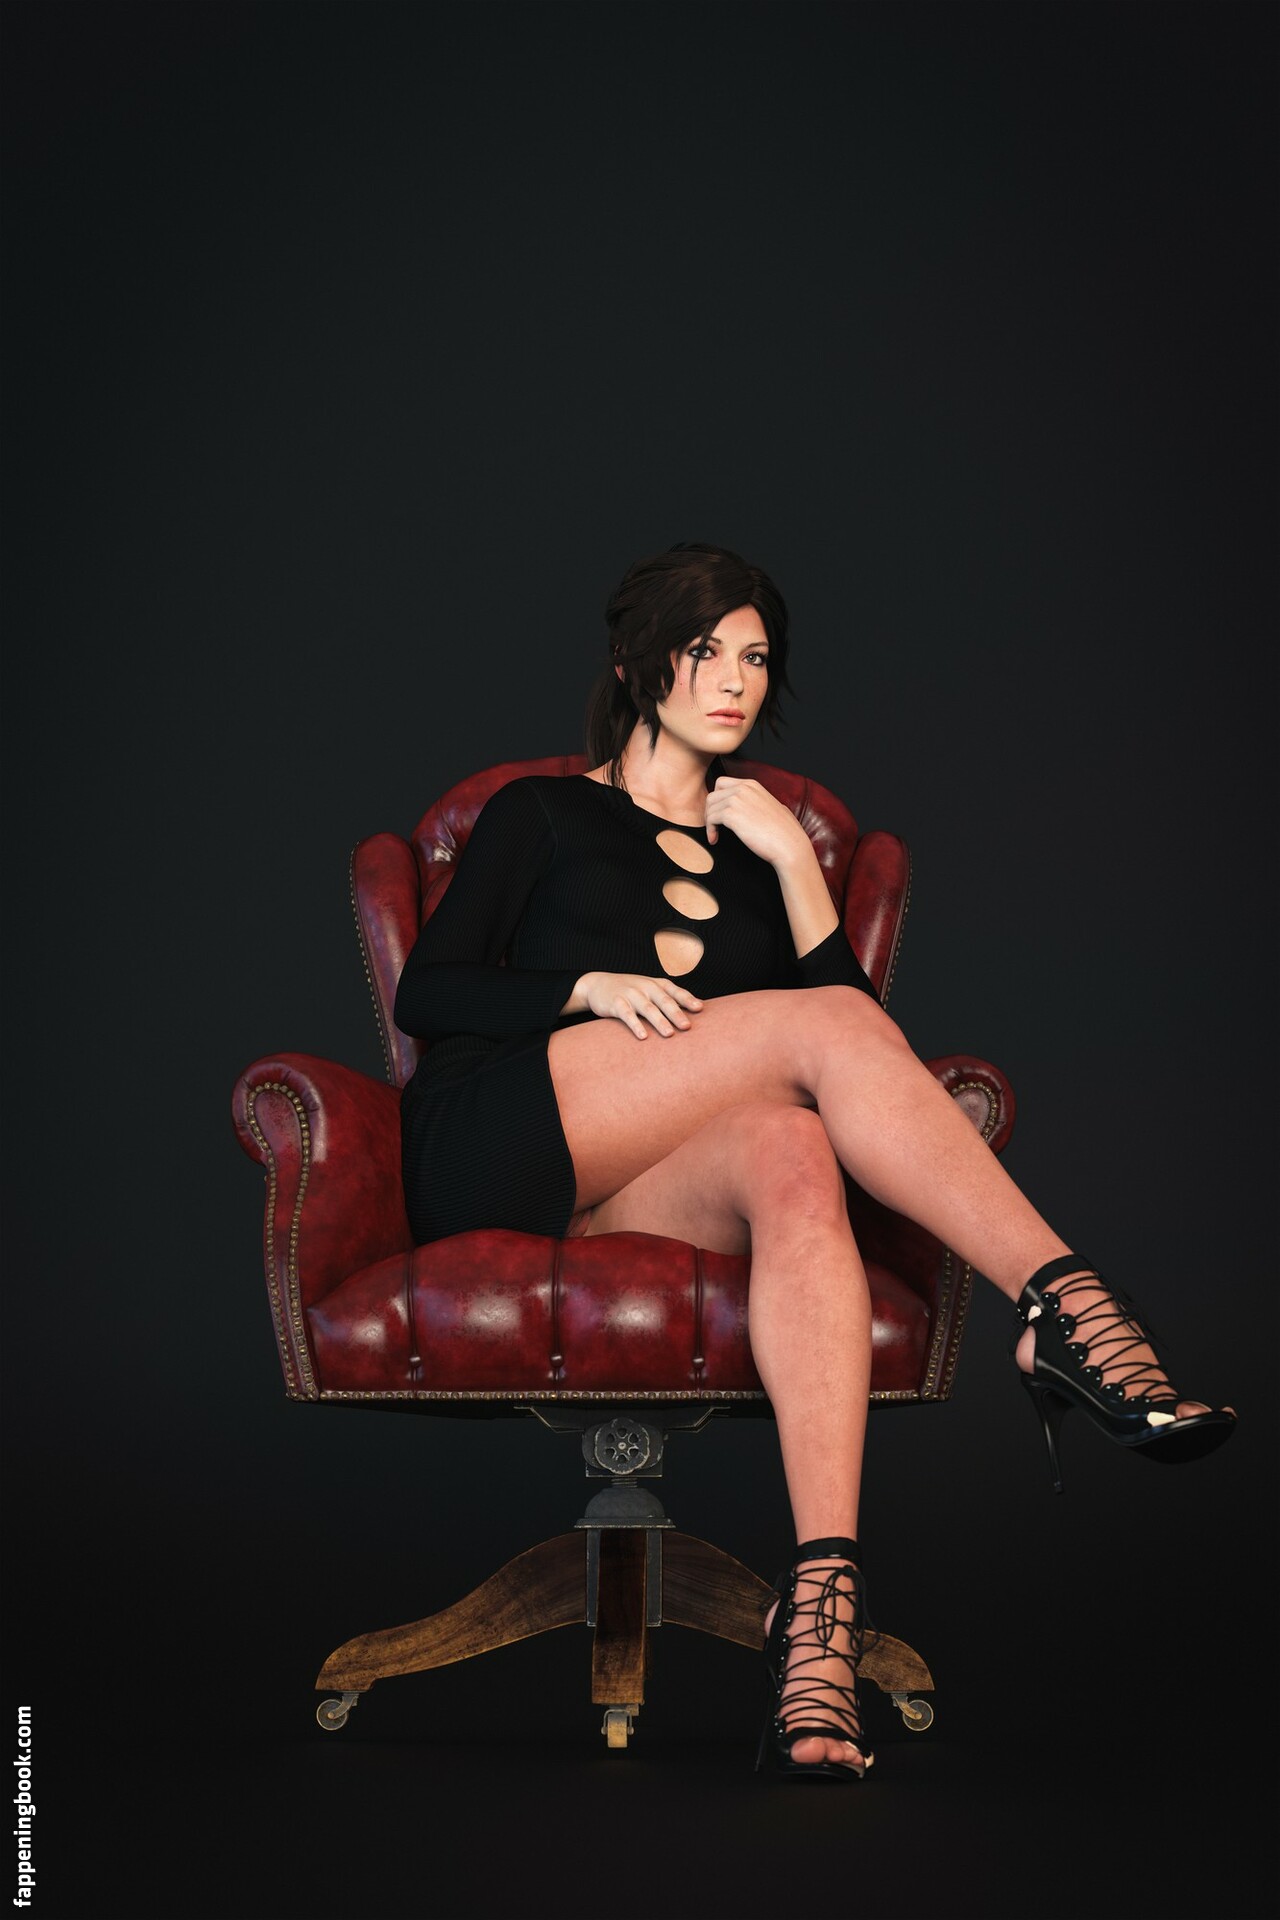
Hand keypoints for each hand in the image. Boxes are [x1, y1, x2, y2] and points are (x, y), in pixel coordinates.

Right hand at [576, 971, 703, 1039]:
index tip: (700, 1008)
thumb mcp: (649, 989)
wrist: (597, 984)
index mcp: (656, 984)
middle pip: (664, 1001)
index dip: (688, 999)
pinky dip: (635, 1025)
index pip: (675, 991)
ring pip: (647, 1008)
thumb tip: (696, 1011)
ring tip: (669, 1034)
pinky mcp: (616, 1003)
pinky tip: (643, 1036)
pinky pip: (627, 1015)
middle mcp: (645, 987)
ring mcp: (630, 994)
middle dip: (676, 1013)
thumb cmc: (630, 991)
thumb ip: (668, 998)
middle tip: (687, 1026)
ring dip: (659, 1021)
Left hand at [705, 776, 812, 868]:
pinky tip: (715, 839)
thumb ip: (759, 802)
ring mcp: (737, 799)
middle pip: (713, 794)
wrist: (789, 844)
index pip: (722, 784)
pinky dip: (710, 830)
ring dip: (709, 822)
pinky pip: (711, 819)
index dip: (717, 799)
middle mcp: (743, 788)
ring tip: (715, 834)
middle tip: (714, 825)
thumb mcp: (774, 807)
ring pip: (710, 807)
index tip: (719, 814)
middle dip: (710, 810)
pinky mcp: (731, 814)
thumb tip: (755, 806)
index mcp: (752, 785)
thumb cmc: (784, 832)